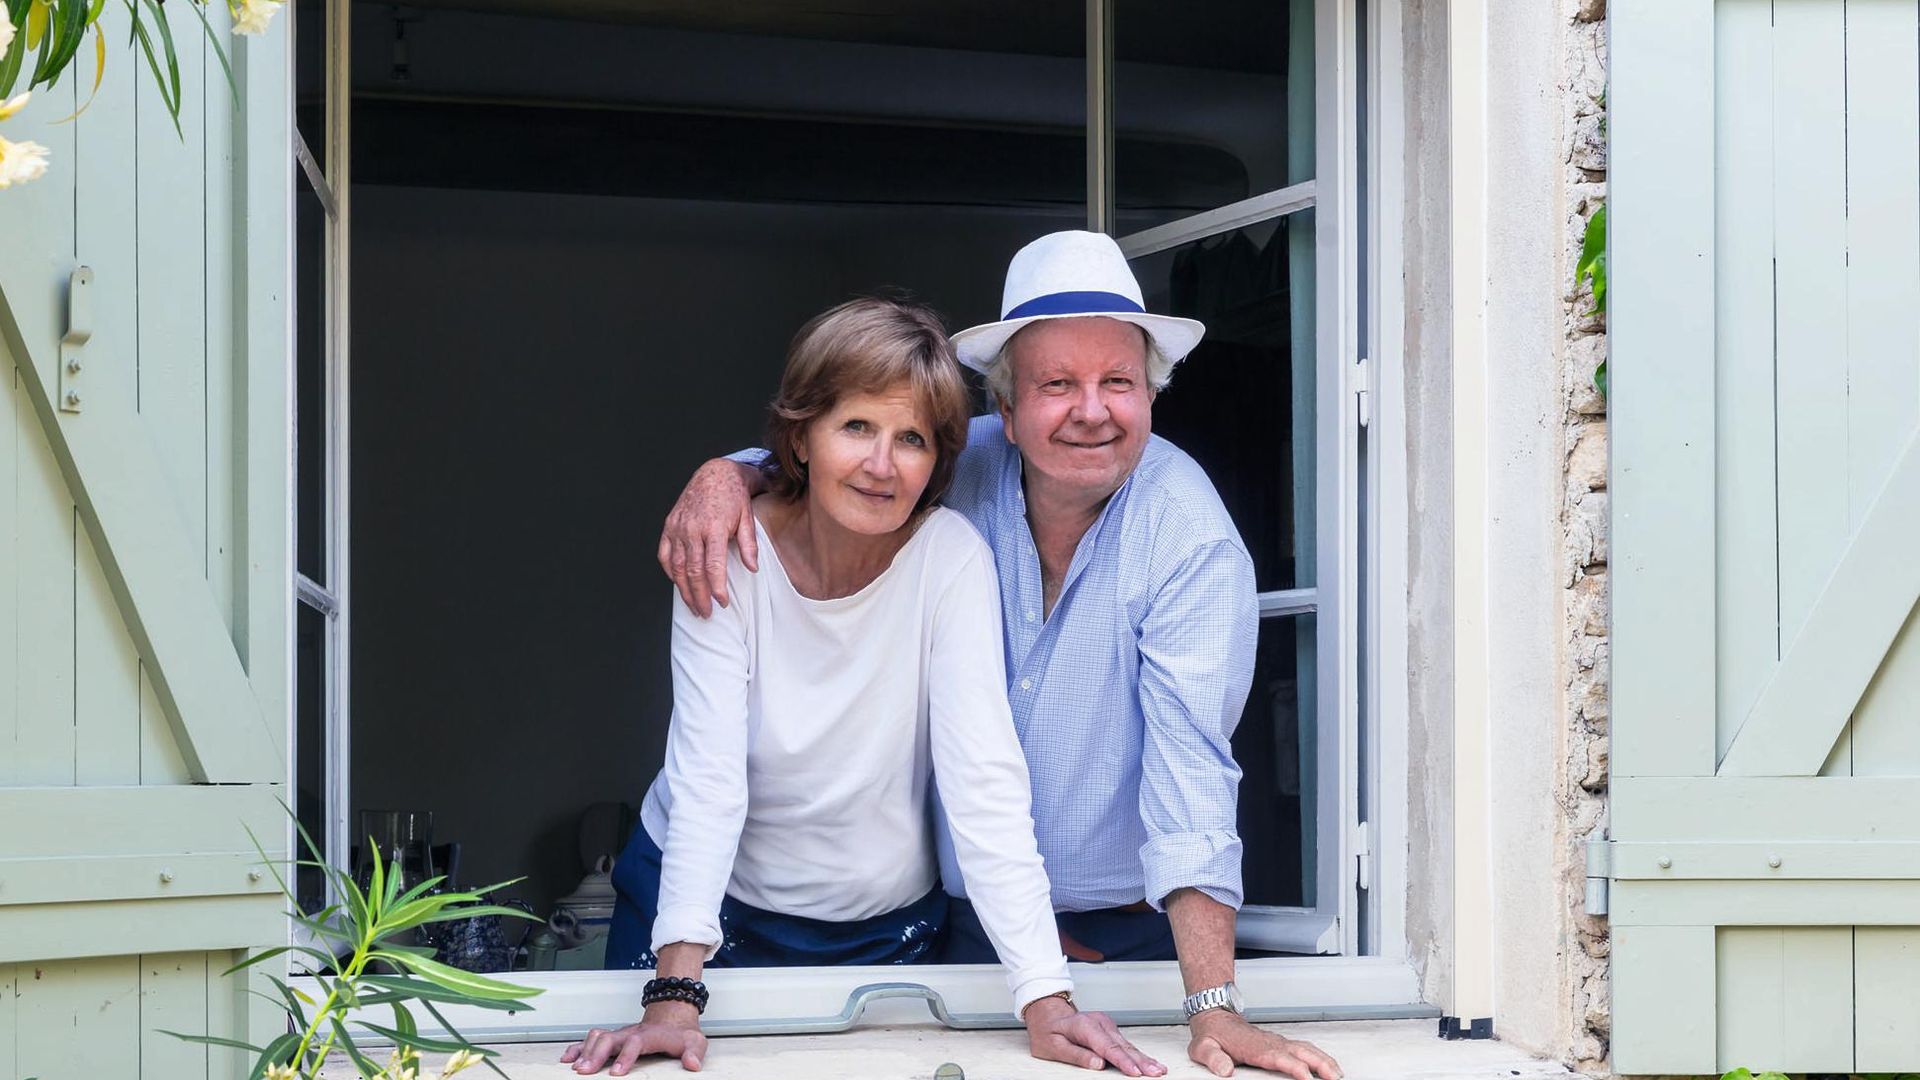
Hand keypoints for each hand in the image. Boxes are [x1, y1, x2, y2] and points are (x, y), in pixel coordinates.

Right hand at [560, 1002, 708, 1074]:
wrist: (673, 1015)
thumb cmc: (681, 1033)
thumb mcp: (695, 1041)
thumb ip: (694, 1052)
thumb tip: (692, 1064)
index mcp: (650, 1035)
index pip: (636, 1043)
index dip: (625, 1056)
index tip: (616, 1072)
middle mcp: (631, 1032)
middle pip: (610, 1038)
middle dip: (596, 1055)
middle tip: (586, 1072)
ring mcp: (620, 1034)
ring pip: (598, 1037)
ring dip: (585, 1051)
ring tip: (576, 1068)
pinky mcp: (613, 1037)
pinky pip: (591, 1039)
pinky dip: (578, 1047)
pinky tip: (568, 1058)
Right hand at [657, 458, 760, 616]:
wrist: (715, 474)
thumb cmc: (734, 497)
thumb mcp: (748, 517)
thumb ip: (749, 544)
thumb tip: (752, 569)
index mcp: (714, 527)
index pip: (713, 566)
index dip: (717, 588)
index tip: (722, 603)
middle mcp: (692, 528)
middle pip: (692, 571)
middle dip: (699, 596)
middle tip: (706, 613)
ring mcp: (678, 527)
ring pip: (676, 567)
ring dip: (684, 590)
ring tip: (693, 606)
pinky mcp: (669, 526)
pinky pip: (665, 555)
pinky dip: (670, 572)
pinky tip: (679, 585)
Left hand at [1024, 995, 1166, 1075]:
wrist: (1048, 1016)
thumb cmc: (1048, 1032)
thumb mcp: (1053, 1046)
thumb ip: (1076, 1055)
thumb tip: (1097, 1064)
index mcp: (1084, 1026)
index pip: (1107, 1047)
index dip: (1123, 1061)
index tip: (1135, 1072)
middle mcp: (1098, 1022)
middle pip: (1122, 1045)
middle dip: (1140, 1061)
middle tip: (1155, 1073)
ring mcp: (1105, 1024)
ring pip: (1127, 1044)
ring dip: (1143, 1058)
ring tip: (1158, 1069)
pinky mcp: (1109, 1029)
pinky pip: (1125, 1043)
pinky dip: (1138, 1054)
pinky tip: (1149, 1061)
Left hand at [1186, 1010, 1341, 1079]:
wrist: (1217, 1017)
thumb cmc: (1212, 1035)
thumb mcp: (1204, 1048)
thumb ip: (1212, 1058)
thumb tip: (1224, 1070)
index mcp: (1255, 1047)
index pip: (1279, 1057)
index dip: (1293, 1067)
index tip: (1306, 1077)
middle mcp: (1271, 1043)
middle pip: (1300, 1052)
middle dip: (1319, 1064)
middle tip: (1334, 1078)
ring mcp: (1278, 1042)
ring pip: (1307, 1049)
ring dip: (1324, 1061)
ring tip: (1338, 1075)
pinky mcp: (1281, 1043)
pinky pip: (1305, 1048)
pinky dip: (1320, 1056)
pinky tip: (1328, 1065)